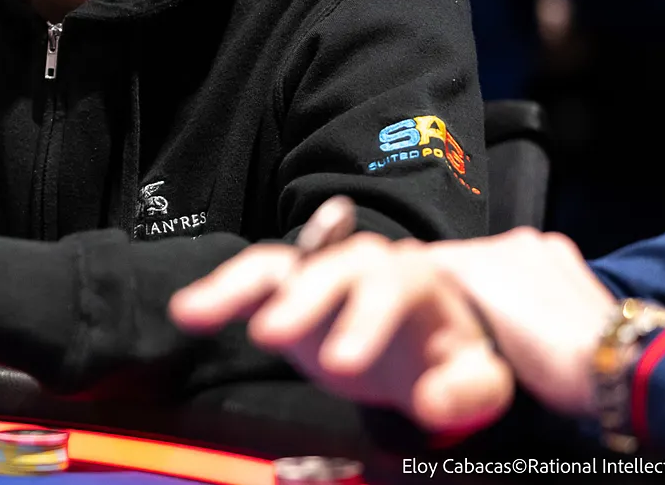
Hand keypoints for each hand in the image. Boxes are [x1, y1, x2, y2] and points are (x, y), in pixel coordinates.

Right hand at [171, 233, 512, 432]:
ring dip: (236, 286)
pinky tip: (187, 313)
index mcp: (415, 279)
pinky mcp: (288, 289)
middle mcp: (363, 263)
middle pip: (329, 267)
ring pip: (278, 264)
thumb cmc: (451, 359)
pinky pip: (251, 280)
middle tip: (270, 337)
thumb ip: (467, 389)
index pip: (391, 285)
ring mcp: (321, 274)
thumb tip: (431, 399)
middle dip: (299, 300)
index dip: (365, 321)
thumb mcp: (477, 378)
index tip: (343, 363)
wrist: (427, 343)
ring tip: (195, 313)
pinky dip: (219, 292)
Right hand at [425, 229, 615, 416]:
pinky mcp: (562, 250)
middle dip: (458, 285)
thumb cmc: (547, 367)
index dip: (423, 288)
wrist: (618, 363)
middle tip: (464, 323)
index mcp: (473, 262)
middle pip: (461, 258)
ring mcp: (536, 243)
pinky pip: (525, 259)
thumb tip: (433, 307)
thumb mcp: (481, 350)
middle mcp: (502, 241)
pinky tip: (531, 307)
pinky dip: (521, 277)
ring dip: (491, 280)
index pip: (427, 262)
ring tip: (502, 318)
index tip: (423, 314)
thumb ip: (452, 317)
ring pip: (493, 258)